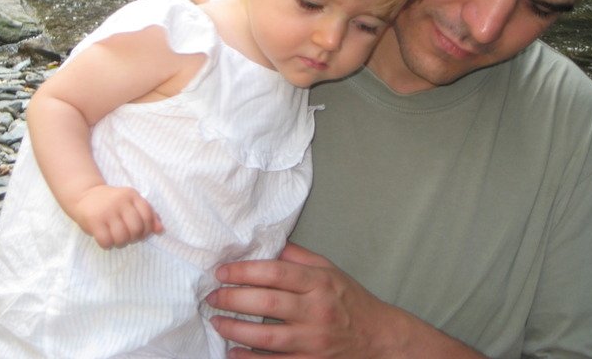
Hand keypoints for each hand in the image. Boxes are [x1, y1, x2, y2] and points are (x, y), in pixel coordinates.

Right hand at [70, 185, 163, 248]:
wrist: (84, 195)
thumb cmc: (113, 202)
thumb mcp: (131, 202)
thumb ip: (148, 214)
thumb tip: (160, 230)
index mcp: (132, 195)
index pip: (148, 215)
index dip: (147, 229)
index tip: (141, 233)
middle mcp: (121, 201)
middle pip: (136, 229)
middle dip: (134, 238)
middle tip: (128, 237)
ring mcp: (107, 211)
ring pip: (122, 237)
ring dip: (121, 243)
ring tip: (117, 239)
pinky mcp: (94, 221)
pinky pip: (106, 241)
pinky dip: (108, 245)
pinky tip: (106, 239)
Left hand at [206, 242, 406, 357]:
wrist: (379, 338)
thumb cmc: (351, 300)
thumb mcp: (330, 270)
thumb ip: (298, 257)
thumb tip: (266, 243)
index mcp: (320, 282)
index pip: (276, 273)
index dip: (244, 271)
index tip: (222, 272)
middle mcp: (317, 311)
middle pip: (267, 303)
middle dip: (233, 298)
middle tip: (212, 296)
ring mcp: (314, 341)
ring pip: (266, 337)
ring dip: (235, 329)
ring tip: (216, 322)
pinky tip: (233, 351)